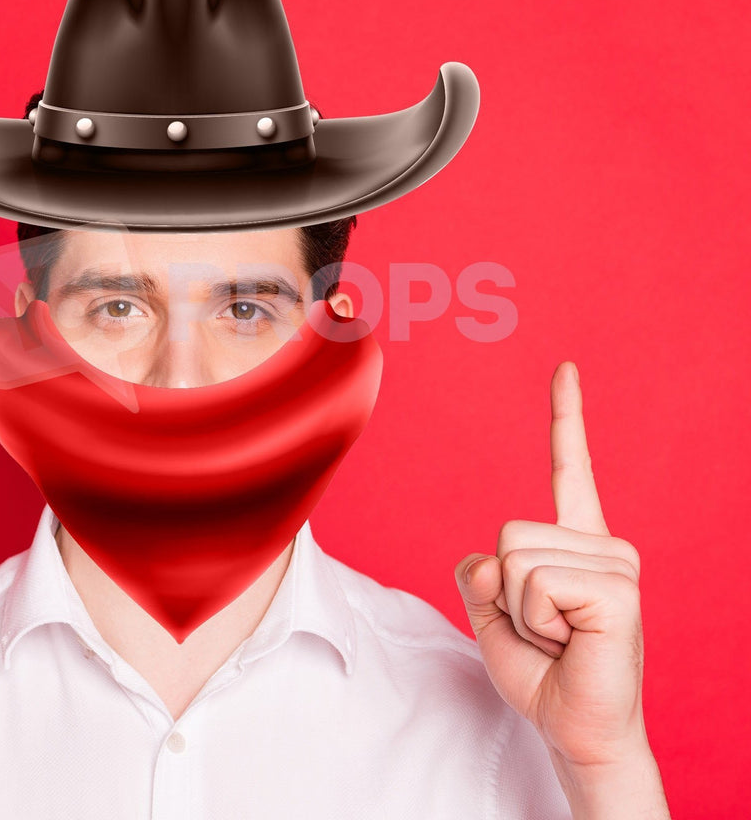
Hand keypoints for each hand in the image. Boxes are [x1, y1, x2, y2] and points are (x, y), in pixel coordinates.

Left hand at [454, 362, 649, 769]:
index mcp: (575, 541)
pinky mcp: (617, 588)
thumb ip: (481, 572)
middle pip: (506, 531)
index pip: (572, 466)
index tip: (565, 368)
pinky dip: (535, 620)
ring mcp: (615, 562)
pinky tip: (571, 641)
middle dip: (505, 591)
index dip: (566, 416)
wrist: (574, 727)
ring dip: (520, 610)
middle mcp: (602, 543)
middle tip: (543, 629)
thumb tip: (493, 559)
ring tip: (559, 637)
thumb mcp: (491, 612)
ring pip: (514, 556)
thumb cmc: (539, 670)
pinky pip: (534, 582)